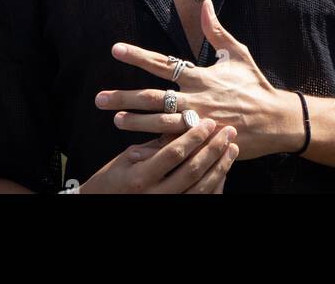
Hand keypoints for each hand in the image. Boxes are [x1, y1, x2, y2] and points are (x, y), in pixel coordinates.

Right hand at [79, 118, 238, 193]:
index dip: (193, 137)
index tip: (208, 122)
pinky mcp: (174, 213)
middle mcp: (156, 197)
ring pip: (202, 189)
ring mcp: (167, 207)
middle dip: (214, 149)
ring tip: (232, 148)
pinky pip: (201, 201)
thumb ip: (154, 145)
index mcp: (141, 178)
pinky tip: (223, 170)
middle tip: (229, 131)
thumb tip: (180, 125)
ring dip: (220, 167)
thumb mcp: (127, 158)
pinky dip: (215, 186)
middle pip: (193, 171)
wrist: (103, 206)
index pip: (174, 154)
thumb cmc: (111, 180)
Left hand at [96, 0, 293, 161]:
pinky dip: (156, 145)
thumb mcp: (238, 53)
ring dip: (135, 122)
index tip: (116, 49)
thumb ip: (216, 30)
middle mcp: (195, 98)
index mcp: (200, 76)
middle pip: (152, 96)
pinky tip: (138, 149)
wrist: (275, 121)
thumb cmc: (255, 85)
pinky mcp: (202, 142)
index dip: (138, 56)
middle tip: (100, 98)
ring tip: (115, 119)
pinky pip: (175, 144)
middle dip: (124, 96)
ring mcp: (198, 122)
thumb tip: (205, 3)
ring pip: (159, 122)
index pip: (162, 62)